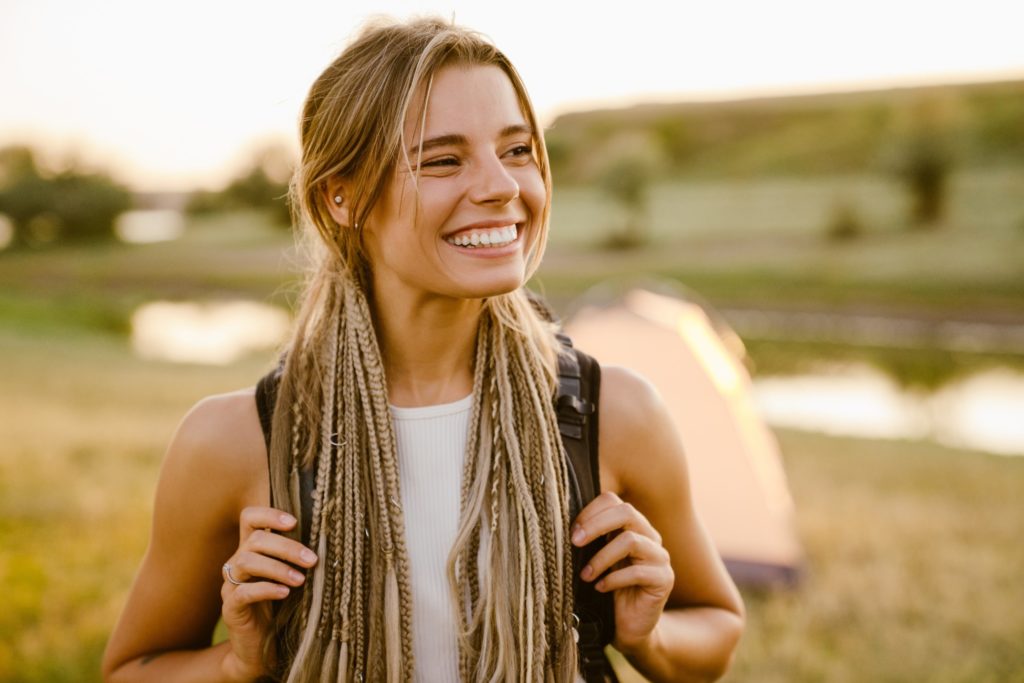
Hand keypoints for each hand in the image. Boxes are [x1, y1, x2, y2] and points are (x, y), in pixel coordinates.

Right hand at [220, 506, 317, 679]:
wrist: (260, 649)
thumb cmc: (281, 608)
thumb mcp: (291, 577)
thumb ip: (299, 558)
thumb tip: (330, 539)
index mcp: (251, 550)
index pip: (249, 518)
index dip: (268, 514)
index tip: (294, 522)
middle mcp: (237, 563)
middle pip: (254, 540)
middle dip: (287, 547)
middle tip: (312, 560)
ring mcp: (231, 585)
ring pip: (247, 562)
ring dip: (278, 567)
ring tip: (301, 580)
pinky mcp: (230, 608)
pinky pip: (243, 592)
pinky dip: (266, 589)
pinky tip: (285, 593)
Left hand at [572, 492, 674, 653]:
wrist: (628, 626)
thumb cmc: (608, 587)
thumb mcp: (596, 558)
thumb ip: (589, 539)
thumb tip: (559, 523)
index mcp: (631, 526)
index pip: (613, 501)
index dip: (590, 512)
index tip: (571, 531)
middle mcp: (649, 535)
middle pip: (626, 512)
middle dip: (596, 525)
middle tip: (575, 542)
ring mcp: (659, 557)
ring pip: (630, 541)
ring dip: (601, 558)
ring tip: (585, 575)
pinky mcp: (664, 579)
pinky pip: (638, 572)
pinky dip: (613, 579)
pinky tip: (600, 588)